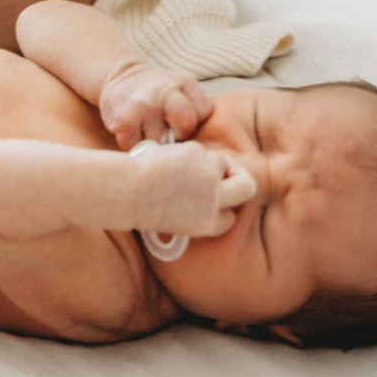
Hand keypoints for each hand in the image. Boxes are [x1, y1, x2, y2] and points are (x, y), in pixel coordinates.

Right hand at [97, 59, 210, 149]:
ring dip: (155, 145)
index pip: (203, 112)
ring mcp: (142, 105)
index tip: (183, 120)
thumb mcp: (180, 90)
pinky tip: (134, 133)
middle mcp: (163, 90)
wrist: (120, 79)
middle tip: (170, 134)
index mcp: (183, 81)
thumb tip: (200, 148)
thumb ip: (193, 111)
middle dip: (181, 136)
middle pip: (186, 124)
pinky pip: (137, 148)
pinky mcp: (123, 121)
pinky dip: (135, 146)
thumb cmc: (157, 94)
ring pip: (160, 144)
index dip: (195, 122)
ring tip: (149, 131)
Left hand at [126, 141, 256, 237]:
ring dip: (212, 162)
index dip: (222, 208)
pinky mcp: (200, 156)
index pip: (229, 218)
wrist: (129, 191)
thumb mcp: (177, 220)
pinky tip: (172, 160)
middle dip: (240, 179)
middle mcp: (214, 202)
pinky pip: (203, 151)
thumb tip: (206, 194)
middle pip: (247, 188)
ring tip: (186, 165)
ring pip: (224, 163)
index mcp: (207, 224)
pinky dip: (193, 153)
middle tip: (229, 173)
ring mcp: (209, 177)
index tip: (214, 201)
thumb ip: (197, 211)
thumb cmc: (144, 207)